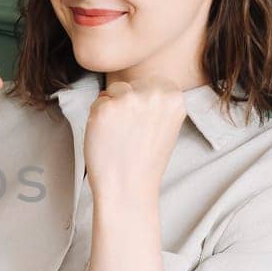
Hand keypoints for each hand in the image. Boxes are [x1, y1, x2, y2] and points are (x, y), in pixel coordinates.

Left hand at [81, 74, 185, 203]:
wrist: (128, 187)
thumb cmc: (144, 160)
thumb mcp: (166, 126)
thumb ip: (157, 102)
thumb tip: (131, 87)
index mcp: (174, 96)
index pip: (150, 83)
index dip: (142, 104)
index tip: (144, 125)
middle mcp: (155, 94)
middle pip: (131, 85)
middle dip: (126, 104)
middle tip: (131, 134)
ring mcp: (130, 99)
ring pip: (112, 92)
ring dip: (111, 109)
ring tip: (120, 136)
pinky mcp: (106, 108)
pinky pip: (97, 103)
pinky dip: (97, 119)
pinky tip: (108, 138)